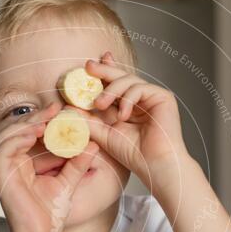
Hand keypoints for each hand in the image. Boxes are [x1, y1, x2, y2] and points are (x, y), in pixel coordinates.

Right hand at [0, 104, 98, 231]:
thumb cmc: (50, 215)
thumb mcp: (69, 182)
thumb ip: (77, 163)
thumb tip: (93, 143)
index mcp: (25, 161)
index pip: (30, 131)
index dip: (44, 118)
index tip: (62, 109)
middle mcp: (12, 161)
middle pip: (17, 127)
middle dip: (36, 115)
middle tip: (56, 108)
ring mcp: (4, 167)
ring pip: (7, 133)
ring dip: (26, 122)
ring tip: (47, 118)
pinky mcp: (0, 175)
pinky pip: (3, 148)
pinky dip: (18, 137)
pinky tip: (36, 133)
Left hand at [85, 52, 190, 191]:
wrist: (155, 166)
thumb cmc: (134, 154)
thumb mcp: (103, 134)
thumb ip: (88, 120)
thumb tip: (68, 107)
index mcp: (127, 105)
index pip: (114, 84)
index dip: (103, 71)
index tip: (88, 66)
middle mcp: (141, 99)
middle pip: (121, 77)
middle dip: (103, 70)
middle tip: (88, 67)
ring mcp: (152, 97)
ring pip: (128, 80)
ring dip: (111, 90)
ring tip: (99, 104)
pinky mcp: (162, 97)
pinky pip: (140, 88)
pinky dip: (127, 99)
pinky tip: (123, 115)